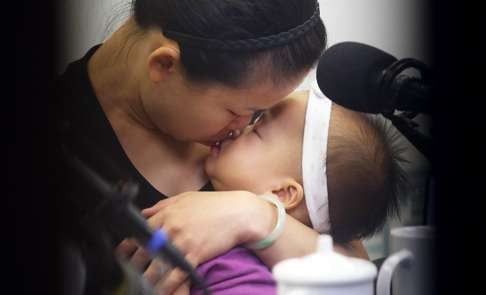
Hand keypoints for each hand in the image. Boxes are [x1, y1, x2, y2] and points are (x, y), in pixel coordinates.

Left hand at [118, 191, 275, 293]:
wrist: (239, 213)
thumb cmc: (214, 205)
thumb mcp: (186, 198)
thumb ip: (163, 205)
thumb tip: (145, 212)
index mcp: (168, 214)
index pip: (140, 232)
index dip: (129, 246)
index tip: (123, 255)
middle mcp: (172, 228)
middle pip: (144, 251)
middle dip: (135, 265)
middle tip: (130, 274)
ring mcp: (183, 242)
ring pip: (158, 266)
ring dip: (148, 279)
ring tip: (143, 286)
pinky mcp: (195, 254)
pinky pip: (177, 274)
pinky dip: (167, 285)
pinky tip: (162, 290)